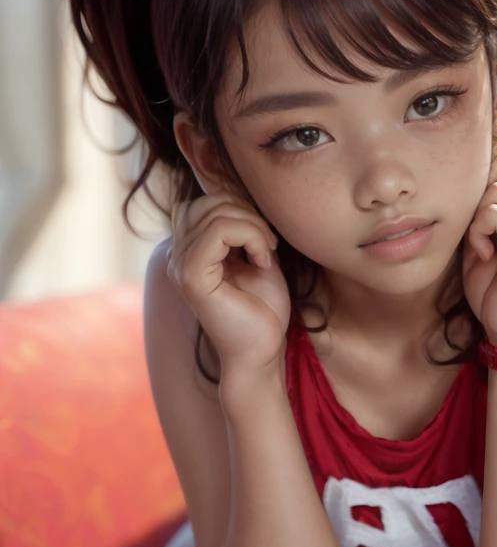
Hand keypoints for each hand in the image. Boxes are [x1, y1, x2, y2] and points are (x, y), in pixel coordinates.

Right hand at [166, 193, 290, 371]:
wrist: (263, 351)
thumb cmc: (263, 309)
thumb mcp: (255, 256)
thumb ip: (242, 228)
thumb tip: (239, 195)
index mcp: (190, 250)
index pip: (206, 202)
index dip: (240, 208)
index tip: (265, 239)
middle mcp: (178, 255)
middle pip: (208, 201)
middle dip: (248, 214)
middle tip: (269, 245)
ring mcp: (180, 266)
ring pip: (215, 213)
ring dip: (254, 227)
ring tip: (268, 255)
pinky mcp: (192, 278)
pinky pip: (218, 233)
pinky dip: (251, 238)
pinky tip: (264, 262)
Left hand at [461, 142, 496, 346]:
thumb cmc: (495, 283)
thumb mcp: (484, 231)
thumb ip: (484, 198)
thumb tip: (468, 168)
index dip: (494, 164)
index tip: (479, 202)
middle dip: (477, 191)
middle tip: (477, 227)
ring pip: (494, 185)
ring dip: (474, 216)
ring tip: (481, 244)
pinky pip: (494, 210)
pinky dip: (478, 232)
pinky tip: (484, 255)